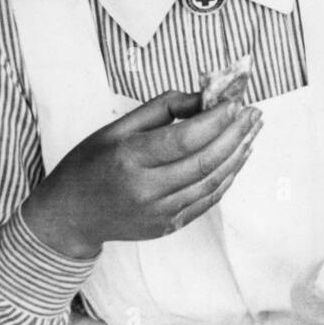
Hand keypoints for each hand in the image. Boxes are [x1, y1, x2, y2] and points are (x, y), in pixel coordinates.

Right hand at [21, 91, 261, 258]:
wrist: (69, 216)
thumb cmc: (90, 164)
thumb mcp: (115, 128)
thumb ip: (161, 109)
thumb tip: (203, 98)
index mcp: (128, 158)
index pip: (185, 138)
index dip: (217, 120)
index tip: (237, 102)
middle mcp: (145, 189)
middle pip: (205, 160)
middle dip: (235, 134)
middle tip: (254, 113)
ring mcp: (158, 212)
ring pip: (212, 182)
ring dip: (238, 155)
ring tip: (253, 132)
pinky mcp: (168, 226)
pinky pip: (207, 200)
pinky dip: (227, 177)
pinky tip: (238, 158)